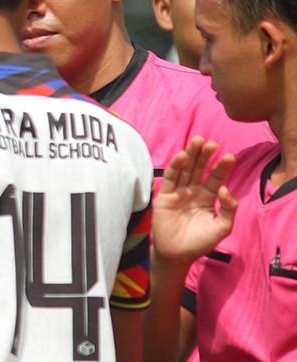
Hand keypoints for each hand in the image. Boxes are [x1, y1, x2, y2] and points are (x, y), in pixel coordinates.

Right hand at [152, 136, 236, 264]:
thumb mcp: (222, 227)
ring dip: (190, 155)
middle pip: (199, 168)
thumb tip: (226, 189)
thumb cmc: (200, 242)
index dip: (222, 167)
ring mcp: (178, 192)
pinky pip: (171, 178)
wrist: (178, 254)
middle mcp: (193, 191)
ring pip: (185, 169)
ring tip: (198, 141)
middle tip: (212, 143)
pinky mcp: (165, 195)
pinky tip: (182, 156)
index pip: (215, 178)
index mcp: (207, 197)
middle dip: (205, 155)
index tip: (230, 156)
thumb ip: (228, 209)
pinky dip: (175, 166)